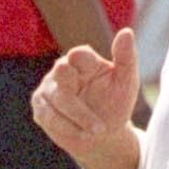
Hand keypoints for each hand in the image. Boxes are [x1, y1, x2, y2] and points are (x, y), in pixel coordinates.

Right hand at [31, 27, 140, 160]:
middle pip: (62, 72)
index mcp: (84, 60)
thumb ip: (126, 58)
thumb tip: (127, 32)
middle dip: (78, 98)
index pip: (79, 55)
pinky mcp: (41, 108)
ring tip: (98, 132)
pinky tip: (83, 136)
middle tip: (98, 124)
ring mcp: (48, 89)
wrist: (103, 135)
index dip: (80, 59)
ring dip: (79, 118)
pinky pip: (49, 116)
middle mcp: (63, 70)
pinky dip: (67, 128)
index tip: (89, 70)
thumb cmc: (115, 103)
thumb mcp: (127, 82)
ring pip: (57, 99)